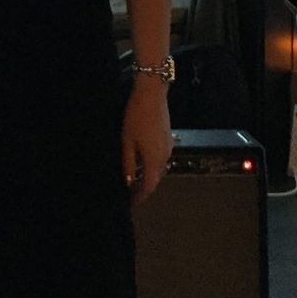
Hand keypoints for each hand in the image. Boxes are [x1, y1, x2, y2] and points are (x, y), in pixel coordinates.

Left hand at [122, 82, 172, 206]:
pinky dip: (152, 165)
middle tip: (130, 193)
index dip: (141, 196)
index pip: (149, 186)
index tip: (132, 203)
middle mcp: (165, 156)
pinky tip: (142, 162)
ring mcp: (169, 147)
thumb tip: (129, 182)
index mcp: (154, 159)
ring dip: (148, 176)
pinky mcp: (168, 138)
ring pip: (159, 169)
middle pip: (156, 179)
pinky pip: (161, 159)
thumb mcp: (127, 141)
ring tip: (134, 179)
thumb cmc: (136, 117)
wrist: (152, 94)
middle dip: (144, 188)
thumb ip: (129, 163)